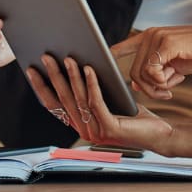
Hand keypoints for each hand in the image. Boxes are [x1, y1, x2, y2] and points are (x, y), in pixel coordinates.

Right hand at [26, 54, 172, 150]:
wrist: (159, 134)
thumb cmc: (133, 115)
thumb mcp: (108, 101)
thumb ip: (91, 91)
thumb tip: (77, 64)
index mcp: (80, 124)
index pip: (54, 105)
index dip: (42, 87)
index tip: (32, 70)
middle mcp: (84, 130)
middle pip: (63, 99)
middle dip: (53, 76)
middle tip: (46, 57)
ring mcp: (96, 131)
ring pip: (79, 98)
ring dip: (72, 75)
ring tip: (68, 58)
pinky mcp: (110, 128)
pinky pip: (96, 101)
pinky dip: (91, 83)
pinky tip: (89, 68)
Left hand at [115, 25, 191, 99]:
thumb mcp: (174, 66)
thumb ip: (155, 72)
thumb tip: (134, 84)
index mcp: (150, 37)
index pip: (123, 46)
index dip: (111, 56)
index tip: (99, 63)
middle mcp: (150, 34)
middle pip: (133, 70)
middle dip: (146, 88)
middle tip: (164, 93)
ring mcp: (157, 37)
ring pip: (141, 73)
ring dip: (156, 87)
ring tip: (171, 87)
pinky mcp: (165, 43)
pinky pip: (152, 71)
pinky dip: (162, 82)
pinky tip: (176, 81)